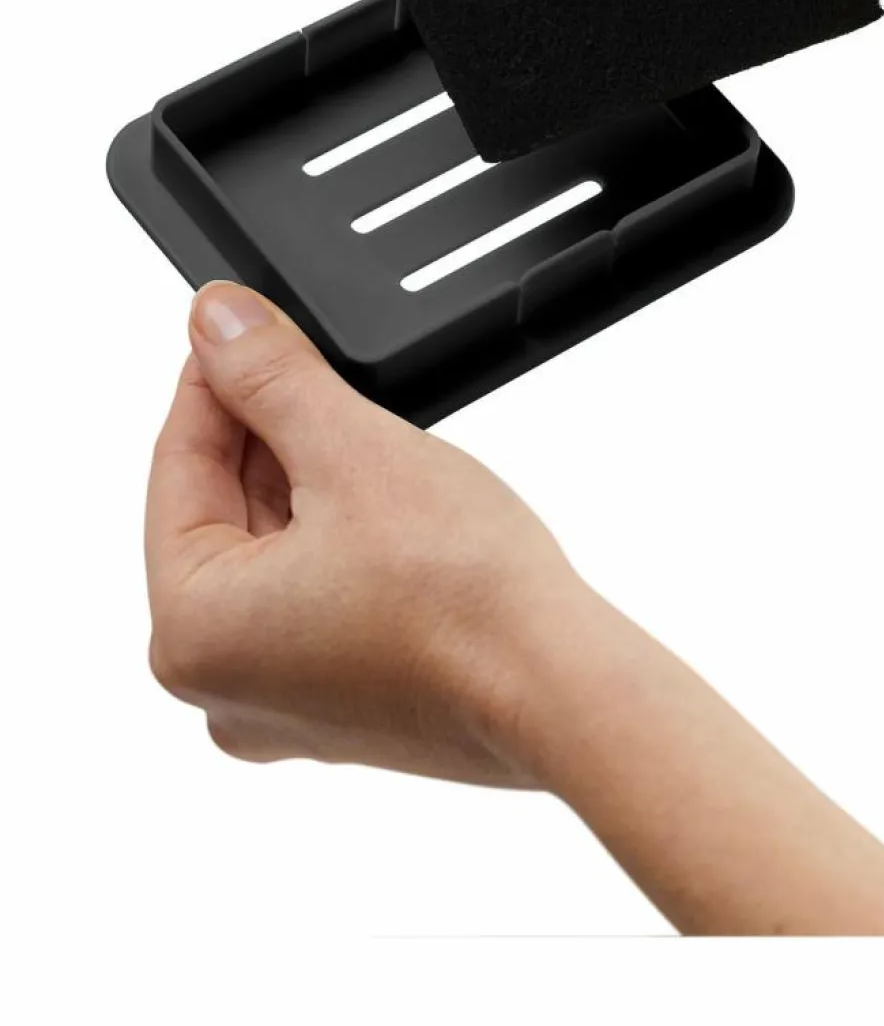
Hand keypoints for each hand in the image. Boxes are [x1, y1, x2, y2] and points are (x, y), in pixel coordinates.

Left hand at [146, 280, 579, 784]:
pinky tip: (381, 490)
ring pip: (272, 554)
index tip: (238, 321)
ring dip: (307, 479)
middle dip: (265, 429)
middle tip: (303, 353)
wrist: (564, 688)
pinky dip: (337, 536)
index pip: (177, 468)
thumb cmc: (463, 598)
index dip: (213, 377)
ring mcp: (285, 706)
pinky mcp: (345, 706)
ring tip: (357, 419)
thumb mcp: (352, 450)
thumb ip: (270, 376)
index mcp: (191, 634)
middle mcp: (221, 688)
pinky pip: (314, 595)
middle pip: (222, 513)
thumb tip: (218, 319)